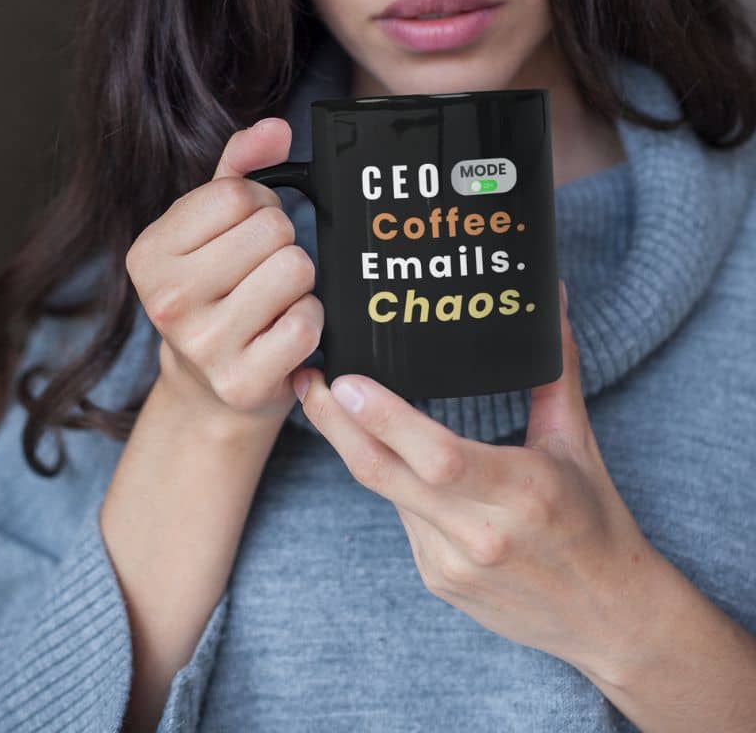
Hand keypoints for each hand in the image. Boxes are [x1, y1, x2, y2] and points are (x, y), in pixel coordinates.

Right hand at [126, 116, 323, 431]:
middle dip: (281, 243)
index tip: (246, 234)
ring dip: (298, 283)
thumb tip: (277, 128)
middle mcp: (167, 300)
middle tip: (261, 272)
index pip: (239, 194)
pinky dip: (309, 321)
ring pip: (296, 269)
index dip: (260, 205)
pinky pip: (308, 321)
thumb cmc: (215, 291)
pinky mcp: (243, 382)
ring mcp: (204, 345)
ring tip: (272, 301)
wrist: (209, 391)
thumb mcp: (210, 226)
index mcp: (148, 253)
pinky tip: (282, 332)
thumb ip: (240, 167)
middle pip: (273, 229)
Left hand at [291, 281, 658, 676]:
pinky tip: (383, 450)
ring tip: (327, 399)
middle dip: (336, 425)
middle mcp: (481, 533)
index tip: (345, 381)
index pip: (439, 456)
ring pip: (386, 493)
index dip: (386, 420)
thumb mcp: (577, 443)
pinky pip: (401, 517)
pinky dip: (391, 479)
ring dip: (355, 446)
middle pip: (386, 475)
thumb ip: (555, 370)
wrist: (608, 620)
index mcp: (523, 491)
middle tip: (307, 379)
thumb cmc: (596, 521)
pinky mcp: (437, 580)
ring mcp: (452, 563)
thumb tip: (554, 296)